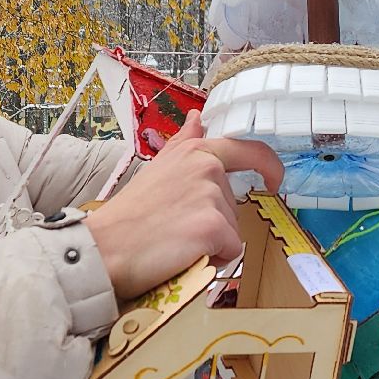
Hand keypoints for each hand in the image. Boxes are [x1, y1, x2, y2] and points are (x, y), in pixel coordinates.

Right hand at [83, 110, 284, 299]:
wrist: (103, 248)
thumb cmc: (128, 215)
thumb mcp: (158, 168)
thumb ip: (183, 144)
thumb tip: (197, 117)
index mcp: (196, 152)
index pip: (248, 150)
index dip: (269, 167)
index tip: (274, 182)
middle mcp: (207, 168)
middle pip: (234, 204)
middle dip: (213, 223)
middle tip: (176, 228)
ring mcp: (211, 196)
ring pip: (232, 230)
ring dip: (210, 243)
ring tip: (175, 242)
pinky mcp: (213, 227)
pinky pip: (230, 251)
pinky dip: (211, 260)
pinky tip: (182, 256)